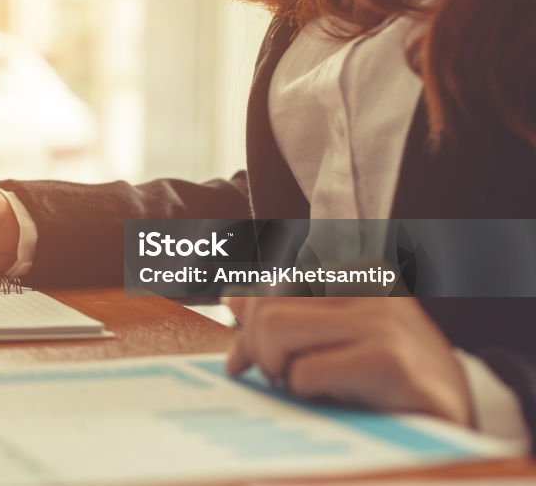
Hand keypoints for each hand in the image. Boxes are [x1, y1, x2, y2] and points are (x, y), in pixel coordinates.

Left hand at [225, 297, 473, 426]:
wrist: (456, 416)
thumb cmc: (386, 379)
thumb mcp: (334, 339)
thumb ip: (288, 316)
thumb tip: (233, 299)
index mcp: (355, 273)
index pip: (270, 290)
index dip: (246, 331)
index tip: (244, 363)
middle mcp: (368, 284)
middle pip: (266, 309)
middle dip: (257, 352)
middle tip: (276, 380)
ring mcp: (382, 318)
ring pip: (276, 330)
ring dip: (280, 371)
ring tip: (305, 388)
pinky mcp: (388, 358)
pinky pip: (305, 372)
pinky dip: (306, 393)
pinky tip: (336, 399)